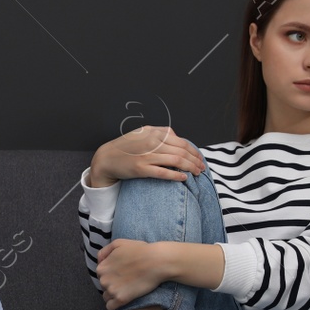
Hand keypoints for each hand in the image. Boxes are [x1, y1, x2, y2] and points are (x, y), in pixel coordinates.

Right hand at [89, 125, 205, 186]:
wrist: (107, 158)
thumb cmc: (127, 147)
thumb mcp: (143, 133)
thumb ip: (160, 134)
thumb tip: (178, 139)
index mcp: (154, 132)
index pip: (181, 142)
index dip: (193, 151)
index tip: (199, 158)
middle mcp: (152, 142)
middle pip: (182, 151)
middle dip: (195, 160)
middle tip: (202, 168)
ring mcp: (146, 155)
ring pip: (176, 161)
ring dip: (190, 168)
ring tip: (197, 173)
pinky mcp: (141, 169)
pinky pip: (164, 172)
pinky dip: (176, 175)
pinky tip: (184, 178)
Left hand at [96, 239, 171, 309]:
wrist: (157, 261)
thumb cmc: (140, 250)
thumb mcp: (119, 243)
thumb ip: (105, 252)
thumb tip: (99, 261)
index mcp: (102, 267)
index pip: (101, 275)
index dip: (111, 274)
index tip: (122, 273)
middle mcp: (103, 279)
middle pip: (104, 286)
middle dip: (112, 284)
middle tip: (126, 281)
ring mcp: (112, 290)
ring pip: (107, 297)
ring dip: (114, 295)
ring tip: (127, 290)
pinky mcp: (121, 299)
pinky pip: (111, 306)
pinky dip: (115, 305)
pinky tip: (124, 299)